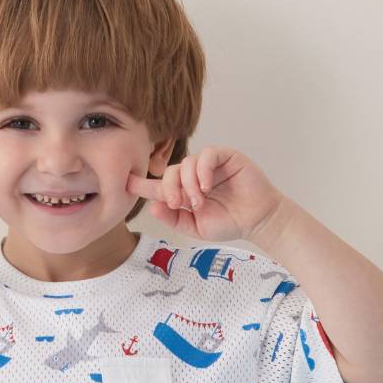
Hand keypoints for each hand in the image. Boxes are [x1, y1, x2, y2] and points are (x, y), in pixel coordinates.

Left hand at [127, 148, 284, 244]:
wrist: (257, 220)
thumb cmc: (229, 222)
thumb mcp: (196, 227)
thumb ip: (174, 218)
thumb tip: (153, 207)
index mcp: (184, 193)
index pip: (159, 185)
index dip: (142, 184)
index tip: (125, 183)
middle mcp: (194, 176)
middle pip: (170, 172)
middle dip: (170, 188)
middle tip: (179, 204)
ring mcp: (209, 165)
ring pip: (186, 163)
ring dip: (188, 184)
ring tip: (199, 201)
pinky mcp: (225, 156)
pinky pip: (206, 155)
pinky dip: (202, 171)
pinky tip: (206, 187)